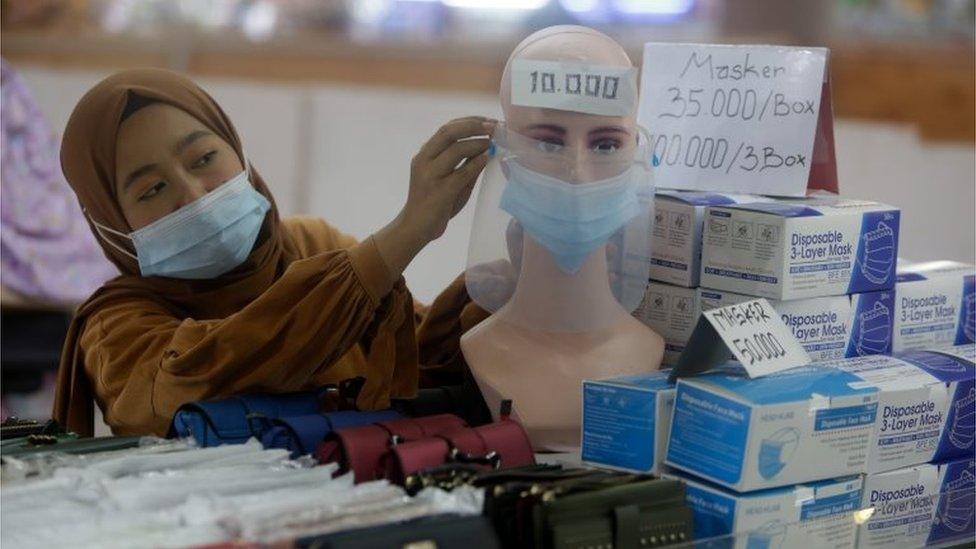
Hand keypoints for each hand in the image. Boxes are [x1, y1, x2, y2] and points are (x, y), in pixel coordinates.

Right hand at [404, 116, 494, 241]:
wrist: (415, 227)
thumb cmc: (435, 203)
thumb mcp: (450, 178)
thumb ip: (465, 163)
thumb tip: (489, 146)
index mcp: (425, 154)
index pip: (447, 128)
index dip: (469, 121)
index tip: (488, 120)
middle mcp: (424, 160)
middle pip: (449, 132)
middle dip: (474, 126)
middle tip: (494, 126)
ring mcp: (430, 176)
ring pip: (455, 149)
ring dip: (478, 143)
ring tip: (493, 142)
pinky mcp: (439, 192)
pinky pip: (461, 173)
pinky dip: (476, 163)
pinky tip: (488, 158)